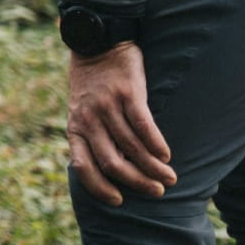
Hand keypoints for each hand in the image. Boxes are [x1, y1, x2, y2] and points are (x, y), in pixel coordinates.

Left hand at [66, 43, 175, 205]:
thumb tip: (109, 169)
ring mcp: (108, 106)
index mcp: (75, 127)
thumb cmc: (91, 82)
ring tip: (170, 177)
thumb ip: (90, 135)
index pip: (82, 167)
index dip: (99, 188)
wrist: (98, 43)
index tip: (118, 201)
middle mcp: (89, 119)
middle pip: (113, 163)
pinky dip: (157, 145)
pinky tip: (167, 156)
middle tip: (156, 191)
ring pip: (132, 148)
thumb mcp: (80, 110)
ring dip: (153, 168)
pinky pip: (143, 126)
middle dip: (136, 182)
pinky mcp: (128, 92)